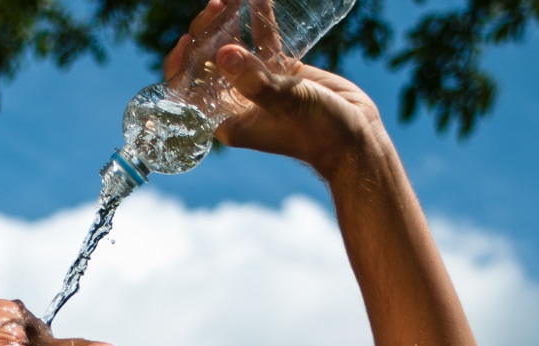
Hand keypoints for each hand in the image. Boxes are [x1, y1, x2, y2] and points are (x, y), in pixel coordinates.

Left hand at [162, 0, 385, 179]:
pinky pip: (264, 44)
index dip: (182, 64)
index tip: (188, 39)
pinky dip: (259, 22)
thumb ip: (255, 81)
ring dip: (228, 24)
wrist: (356, 139)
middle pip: (210, 64)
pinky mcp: (283, 74)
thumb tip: (224, 54)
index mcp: (228, 119)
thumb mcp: (284, 104)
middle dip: (206, 34)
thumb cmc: (318, 132)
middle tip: (213, 7)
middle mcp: (238, 103)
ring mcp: (260, 87)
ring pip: (235, 50)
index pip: (190, 91)